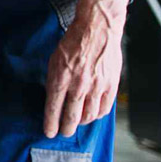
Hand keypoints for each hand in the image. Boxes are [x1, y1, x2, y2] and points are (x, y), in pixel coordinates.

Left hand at [44, 0, 126, 136]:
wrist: (97, 28)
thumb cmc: (73, 42)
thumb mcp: (55, 59)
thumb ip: (55, 80)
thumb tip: (54, 99)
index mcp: (61, 76)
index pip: (53, 107)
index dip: (51, 123)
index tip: (49, 132)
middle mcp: (78, 84)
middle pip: (72, 116)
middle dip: (66, 128)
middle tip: (64, 133)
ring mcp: (96, 86)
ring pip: (89, 115)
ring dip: (81, 122)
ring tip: (77, 121)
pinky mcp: (111, 85)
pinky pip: (104, 109)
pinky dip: (97, 114)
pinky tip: (92, 113)